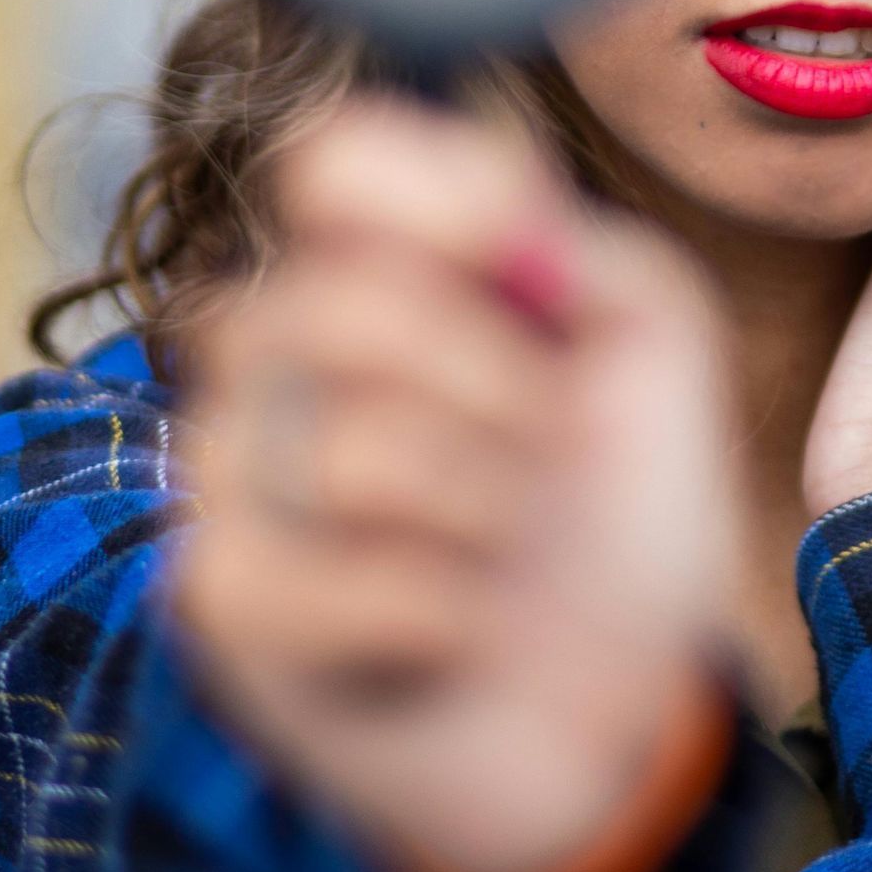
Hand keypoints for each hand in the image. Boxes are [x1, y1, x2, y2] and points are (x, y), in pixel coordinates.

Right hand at [165, 98, 742, 871]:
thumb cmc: (619, 517)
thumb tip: (507, 215)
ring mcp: (234, 483)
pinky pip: (327, 580)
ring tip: (510, 546)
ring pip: (345, 450)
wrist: (631, 706)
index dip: (428, 192)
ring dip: (484, 508)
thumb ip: (579, 251)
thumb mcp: (648, 349)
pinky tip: (460, 635)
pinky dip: (438, 613)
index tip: (539, 264)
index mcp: (370, 275)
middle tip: (551, 443)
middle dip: (493, 382)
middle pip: (331, 304)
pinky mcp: (223, 609)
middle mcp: (271, 364)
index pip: (329, 165)